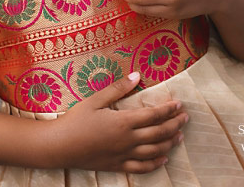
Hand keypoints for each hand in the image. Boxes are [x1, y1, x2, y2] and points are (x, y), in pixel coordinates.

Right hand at [52, 72, 188, 172]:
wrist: (59, 146)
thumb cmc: (75, 120)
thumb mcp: (95, 100)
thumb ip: (117, 88)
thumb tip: (137, 76)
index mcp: (123, 122)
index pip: (154, 115)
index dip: (169, 110)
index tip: (179, 104)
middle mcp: (127, 140)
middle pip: (158, 133)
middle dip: (174, 125)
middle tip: (185, 118)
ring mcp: (123, 155)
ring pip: (154, 151)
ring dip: (169, 143)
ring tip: (179, 136)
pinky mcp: (117, 165)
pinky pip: (141, 168)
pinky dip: (155, 164)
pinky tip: (163, 159)